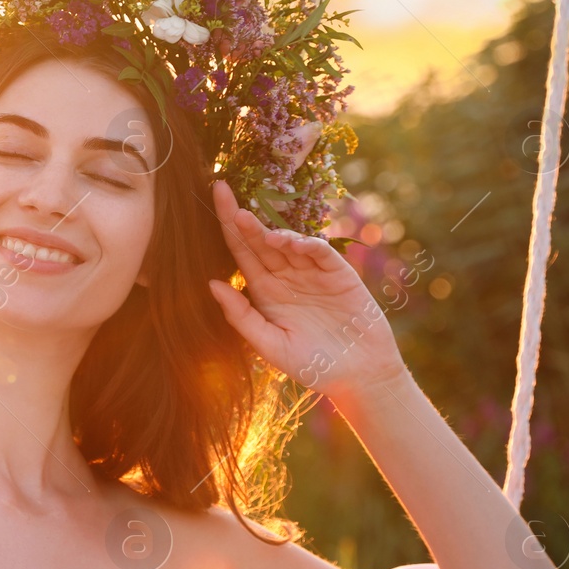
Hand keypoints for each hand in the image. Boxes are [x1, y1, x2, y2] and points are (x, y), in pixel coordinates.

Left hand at [207, 180, 407, 404]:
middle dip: (242, 218)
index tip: (214, 197)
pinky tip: (292, 244)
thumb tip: (212, 284)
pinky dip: (307, 245)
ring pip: (288, 243)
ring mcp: (311, 273)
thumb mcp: (269, 344)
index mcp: (263, 290)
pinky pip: (320, 253)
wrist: (357, 376)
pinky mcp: (338, 274)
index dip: (227, 226)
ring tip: (256, 227)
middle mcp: (285, 276)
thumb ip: (241, 316)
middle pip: (260, 241)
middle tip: (223, 192)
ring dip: (272, 232)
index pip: (241, 252)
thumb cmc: (310, 364)